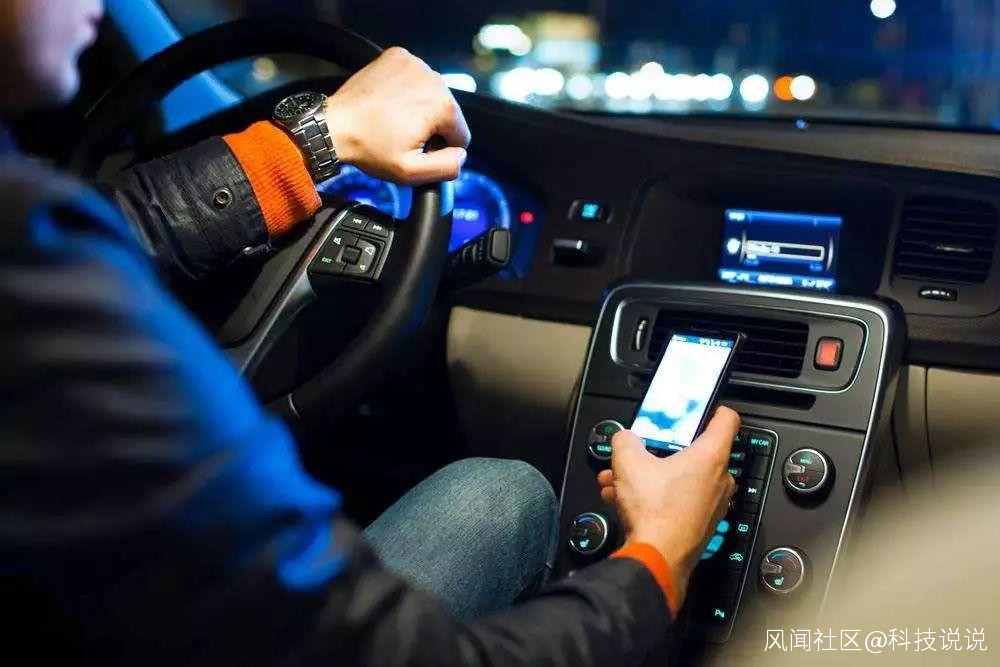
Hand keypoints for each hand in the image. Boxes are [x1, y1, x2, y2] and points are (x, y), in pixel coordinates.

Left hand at [323, 47, 470, 184]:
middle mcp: (434, 79)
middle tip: (402, 135)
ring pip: (432, 94)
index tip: (417, 149)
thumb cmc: (369, 148)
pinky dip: (406, 89)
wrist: (335, 125)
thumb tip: (462, 156)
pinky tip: (390, 102)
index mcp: (443, 106)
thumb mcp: (412, 172)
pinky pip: (415, 77)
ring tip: (393, 119)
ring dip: (419, 107)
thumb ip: (447, 167)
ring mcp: (415, 64)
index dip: (441, 149)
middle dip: (430, 126)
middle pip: (447, 112)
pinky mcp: (398, 56)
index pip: (461, 135)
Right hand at [597, 407, 739, 607]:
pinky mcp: (701, 523)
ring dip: (650, 474)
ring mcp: (712, 503)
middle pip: (694, 450)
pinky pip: (678, 499)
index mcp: (711, 456)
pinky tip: (624, 500)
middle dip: (660, 449)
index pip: (726, 418)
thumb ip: (625, 440)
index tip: (694, 409)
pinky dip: (654, 495)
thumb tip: (624, 438)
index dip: (710, 408)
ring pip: (680, 477)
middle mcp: (719, 479)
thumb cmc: (655, 513)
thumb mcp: (628, 462)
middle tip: (641, 451)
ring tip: (620, 479)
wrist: (656, 559)